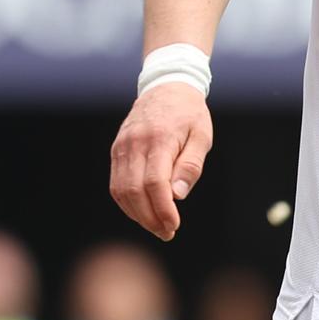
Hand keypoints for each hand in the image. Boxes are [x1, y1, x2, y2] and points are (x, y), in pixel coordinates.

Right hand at [109, 83, 212, 240]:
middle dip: (149, 218)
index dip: (162, 209)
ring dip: (137, 214)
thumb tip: (178, 194)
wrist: (166, 87)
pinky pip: (116, 183)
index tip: (173, 225)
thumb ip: (190, 165)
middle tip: (167, 232)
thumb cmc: (189, 114)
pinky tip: (142, 211)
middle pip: (134, 191)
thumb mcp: (201, 135)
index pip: (155, 183)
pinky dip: (127, 202)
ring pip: (121, 191)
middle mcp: (135, 144)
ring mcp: (121, 148)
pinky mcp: (116, 151)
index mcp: (159, 139)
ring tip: (156, 226)